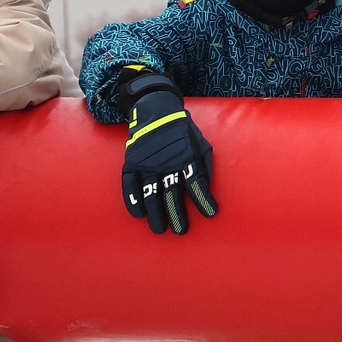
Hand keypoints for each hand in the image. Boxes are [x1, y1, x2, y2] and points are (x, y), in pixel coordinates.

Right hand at [119, 70, 214, 233]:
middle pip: (172, 194)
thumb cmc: (183, 131)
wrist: (156, 111)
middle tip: (180, 231)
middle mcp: (167, 162)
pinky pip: (130, 184)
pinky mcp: (133, 162)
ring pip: (151, 193)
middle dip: (177, 215)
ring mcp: (148, 163)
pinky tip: (138, 214)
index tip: (211, 214)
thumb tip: (207, 189)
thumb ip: (204, 166)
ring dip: (156, 213)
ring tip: (159, 229)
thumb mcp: (201, 144)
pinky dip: (133, 200)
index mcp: (186, 157)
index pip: (196, 182)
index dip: (203, 199)